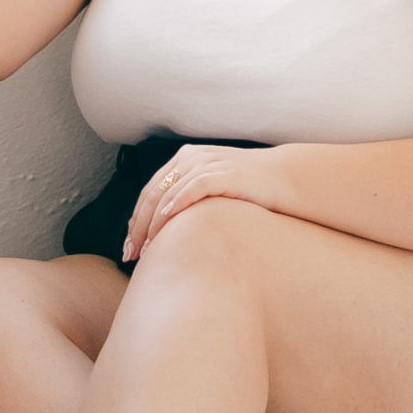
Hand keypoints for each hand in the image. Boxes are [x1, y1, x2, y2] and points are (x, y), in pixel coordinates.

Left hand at [121, 143, 287, 264]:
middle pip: (153, 193)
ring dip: (154, 223)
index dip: (135, 220)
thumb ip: (187, 201)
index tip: (128, 247)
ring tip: (148, 249)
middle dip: (138, 227)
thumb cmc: (247, 191)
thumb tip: (161, 232)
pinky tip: (168, 220)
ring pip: (168, 193)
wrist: (284, 178)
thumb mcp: (210, 190)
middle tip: (130, 254)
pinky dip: (178, 203)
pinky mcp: (224, 173)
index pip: (149, 191)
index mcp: (184, 160)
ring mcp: (207, 163)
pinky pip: (194, 187)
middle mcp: (192, 158)